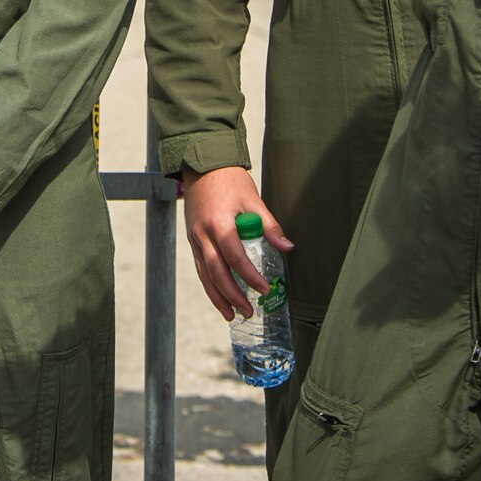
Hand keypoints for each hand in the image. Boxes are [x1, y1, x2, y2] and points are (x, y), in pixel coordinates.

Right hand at [181, 166, 291, 320]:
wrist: (202, 166)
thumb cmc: (230, 180)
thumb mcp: (253, 199)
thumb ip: (269, 226)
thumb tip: (288, 248)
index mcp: (220, 224)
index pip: (236, 258)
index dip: (250, 276)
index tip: (264, 289)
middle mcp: (203, 234)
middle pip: (217, 273)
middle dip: (233, 295)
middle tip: (248, 311)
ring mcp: (195, 238)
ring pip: (204, 275)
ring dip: (218, 297)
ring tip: (232, 314)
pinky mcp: (192, 239)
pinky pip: (199, 267)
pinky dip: (209, 285)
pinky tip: (219, 297)